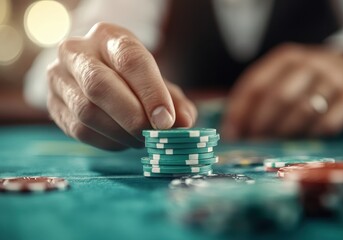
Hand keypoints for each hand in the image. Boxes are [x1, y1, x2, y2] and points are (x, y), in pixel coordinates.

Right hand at [47, 23, 196, 149]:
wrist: (93, 73)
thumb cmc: (131, 78)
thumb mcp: (156, 80)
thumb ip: (174, 101)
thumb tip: (185, 123)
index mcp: (109, 37)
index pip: (130, 60)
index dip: (151, 92)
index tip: (167, 121)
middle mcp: (77, 51)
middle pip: (100, 85)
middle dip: (132, 117)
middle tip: (154, 135)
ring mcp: (58, 77)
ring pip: (87, 111)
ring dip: (121, 133)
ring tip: (142, 140)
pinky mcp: (53, 104)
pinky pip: (79, 130)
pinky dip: (108, 141)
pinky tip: (124, 141)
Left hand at [222, 44, 342, 139]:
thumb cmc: (305, 81)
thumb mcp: (281, 78)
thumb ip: (257, 100)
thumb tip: (232, 133)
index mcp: (285, 58)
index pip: (256, 85)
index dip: (241, 112)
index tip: (232, 135)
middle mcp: (310, 62)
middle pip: (279, 96)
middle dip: (262, 124)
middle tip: (253, 144)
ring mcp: (335, 77)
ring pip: (304, 110)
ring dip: (285, 133)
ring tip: (274, 147)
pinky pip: (329, 122)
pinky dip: (311, 135)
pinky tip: (303, 142)